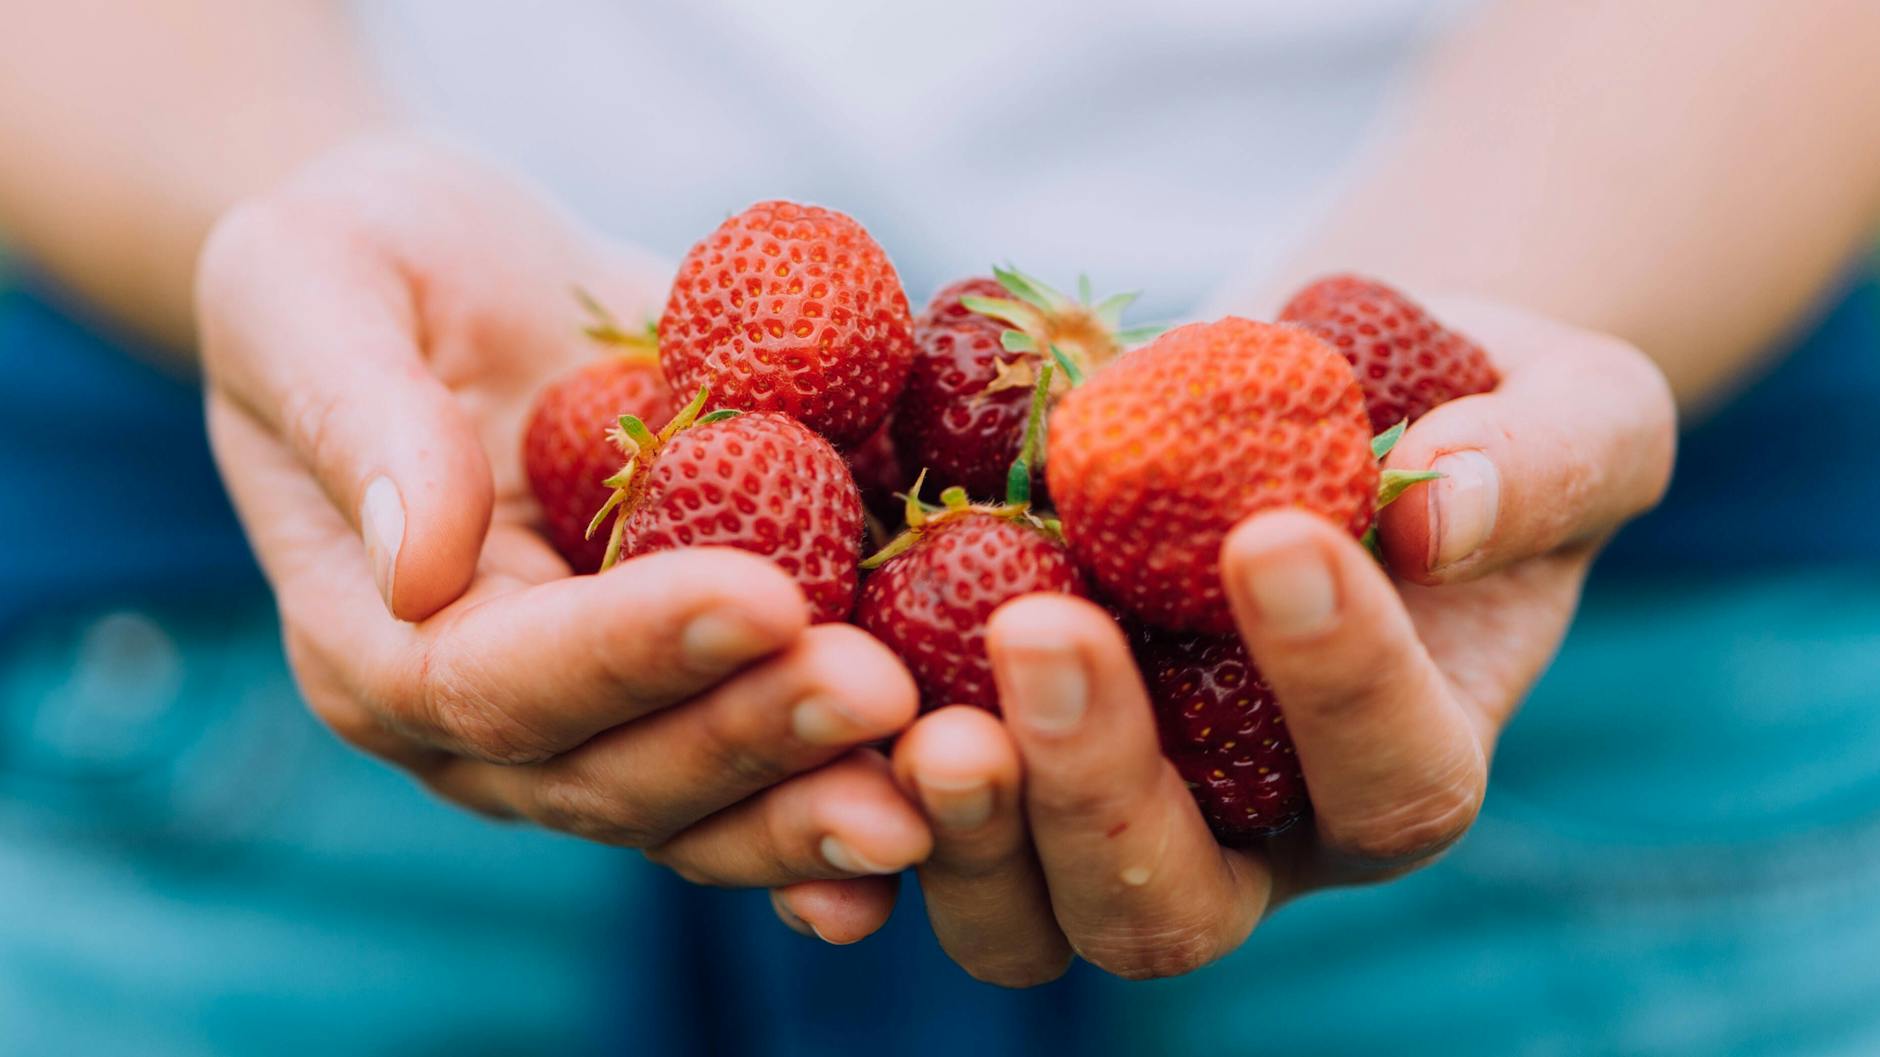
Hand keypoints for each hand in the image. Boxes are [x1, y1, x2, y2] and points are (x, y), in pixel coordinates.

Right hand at [197, 138, 928, 912]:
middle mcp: (494, 720)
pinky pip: (774, 770)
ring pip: (711, 807)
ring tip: (949, 770)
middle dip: (757, 733)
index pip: (502, 681)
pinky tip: (953, 809)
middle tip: (880, 690)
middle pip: (622, 773)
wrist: (461, 276)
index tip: (763, 594)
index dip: (633, 650)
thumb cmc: (364, 262)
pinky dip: (856, 791)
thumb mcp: (310, 287)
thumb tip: (417, 561)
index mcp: (380, 641)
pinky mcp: (700, 690)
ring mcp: (606, 721)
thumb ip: (355, 419)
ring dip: (828, 796)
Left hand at [778, 299, 1673, 980]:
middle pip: (1173, 904)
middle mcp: (1247, 835)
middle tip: (1042, 633)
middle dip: (1103, 788)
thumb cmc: (1472, 413)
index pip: (1386, 775)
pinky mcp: (994, 754)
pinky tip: (804, 702)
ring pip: (1024, 914)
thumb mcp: (1568, 412)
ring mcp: (1107, 810)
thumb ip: (1534, 466)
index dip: (1336, 681)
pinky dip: (850, 797)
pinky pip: (907, 828)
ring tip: (919, 706)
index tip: (1276, 537)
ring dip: (965, 827)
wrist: (1324, 399)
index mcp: (1397, 768)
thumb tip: (1438, 510)